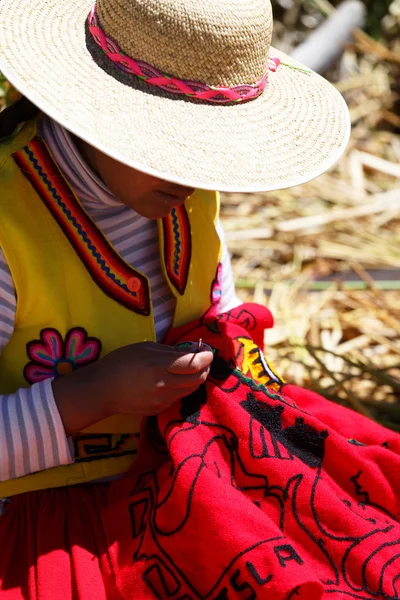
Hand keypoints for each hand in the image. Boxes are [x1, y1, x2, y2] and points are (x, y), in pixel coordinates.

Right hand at [53, 341, 212, 435]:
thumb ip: (169, 351)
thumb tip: (190, 351)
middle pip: (197, 379)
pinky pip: (179, 397)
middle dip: (205, 368)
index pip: (192, 364)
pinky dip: (183, 387)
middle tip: (204, 359)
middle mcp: (163, 385)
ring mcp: (162, 400)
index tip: (208, 351)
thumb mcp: (144, 348)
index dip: (206, 357)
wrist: (102, 390)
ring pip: (191, 389)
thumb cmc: (120, 362)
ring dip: (196, 378)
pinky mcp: (159, 410)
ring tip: (192, 369)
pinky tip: (176, 380)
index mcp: (158, 366)